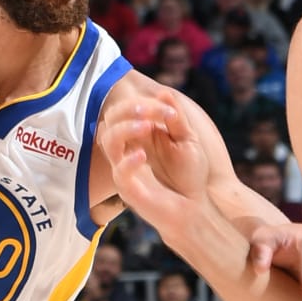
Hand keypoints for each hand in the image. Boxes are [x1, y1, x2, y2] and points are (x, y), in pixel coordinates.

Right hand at [99, 98, 208, 224]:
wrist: (194, 208)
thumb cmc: (188, 176)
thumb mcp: (188, 141)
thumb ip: (176, 119)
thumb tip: (164, 92)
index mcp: (139, 135)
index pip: (128, 109)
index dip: (145, 104)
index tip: (169, 111)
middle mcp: (128, 148)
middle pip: (110, 119)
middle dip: (128, 110)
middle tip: (148, 111)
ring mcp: (125, 168)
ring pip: (107, 141)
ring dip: (124, 129)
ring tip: (146, 126)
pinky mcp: (128, 188)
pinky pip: (118, 172)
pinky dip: (128, 161)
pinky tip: (143, 155)